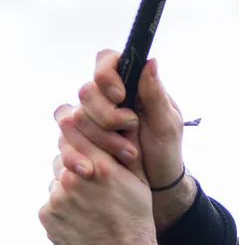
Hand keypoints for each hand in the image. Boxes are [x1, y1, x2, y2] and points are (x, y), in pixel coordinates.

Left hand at [41, 129, 160, 244]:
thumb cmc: (136, 222)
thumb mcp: (140, 184)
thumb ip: (126, 152)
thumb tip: (121, 125)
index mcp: (100, 166)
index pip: (72, 127)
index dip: (74, 126)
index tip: (78, 129)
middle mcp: (74, 178)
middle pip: (64, 154)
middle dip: (76, 161)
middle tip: (93, 179)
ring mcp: (57, 197)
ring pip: (57, 179)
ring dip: (70, 186)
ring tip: (91, 206)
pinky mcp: (47, 214)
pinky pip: (52, 201)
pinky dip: (64, 207)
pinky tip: (82, 219)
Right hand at [56, 51, 193, 228]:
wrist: (157, 184)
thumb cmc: (166, 150)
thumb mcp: (167, 124)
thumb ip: (155, 94)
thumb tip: (150, 60)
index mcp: (129, 86)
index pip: (107, 61)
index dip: (106, 74)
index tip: (120, 95)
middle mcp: (106, 98)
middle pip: (87, 91)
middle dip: (107, 114)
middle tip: (132, 129)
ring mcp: (90, 118)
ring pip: (75, 115)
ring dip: (102, 137)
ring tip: (129, 154)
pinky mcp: (80, 139)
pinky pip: (65, 138)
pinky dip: (77, 153)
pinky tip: (91, 167)